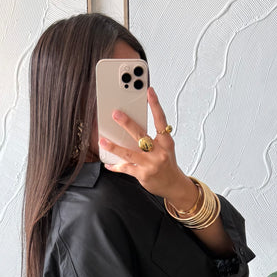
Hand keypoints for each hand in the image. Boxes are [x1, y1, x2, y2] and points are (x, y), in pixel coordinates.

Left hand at [99, 87, 196, 207]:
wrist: (174, 185)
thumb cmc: (167, 163)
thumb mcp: (165, 147)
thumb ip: (153, 137)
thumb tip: (133, 124)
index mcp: (166, 142)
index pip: (161, 120)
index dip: (155, 105)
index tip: (149, 92)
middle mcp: (159, 153)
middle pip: (141, 135)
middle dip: (127, 123)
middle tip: (116, 114)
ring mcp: (150, 165)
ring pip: (129, 153)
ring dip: (114, 147)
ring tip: (102, 140)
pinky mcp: (142, 175)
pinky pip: (126, 169)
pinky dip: (116, 166)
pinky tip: (108, 163)